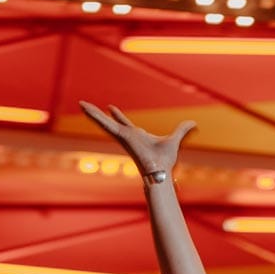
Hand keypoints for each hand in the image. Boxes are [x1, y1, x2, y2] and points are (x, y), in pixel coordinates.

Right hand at [78, 100, 195, 177]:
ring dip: (92, 113)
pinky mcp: (119, 136)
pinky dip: (96, 116)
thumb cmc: (165, 159)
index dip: (118, 115)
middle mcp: (126, 135)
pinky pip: (105, 124)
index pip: (124, 123)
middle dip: (99, 114)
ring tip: (81, 103)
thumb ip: (183, 130)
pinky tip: (85, 108)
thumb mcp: (176, 138)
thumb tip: (194, 123)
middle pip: (110, 121)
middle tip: (85, 105)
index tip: (111, 107)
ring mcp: (121, 136)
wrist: (160, 170)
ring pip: (104, 122)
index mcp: (136, 135)